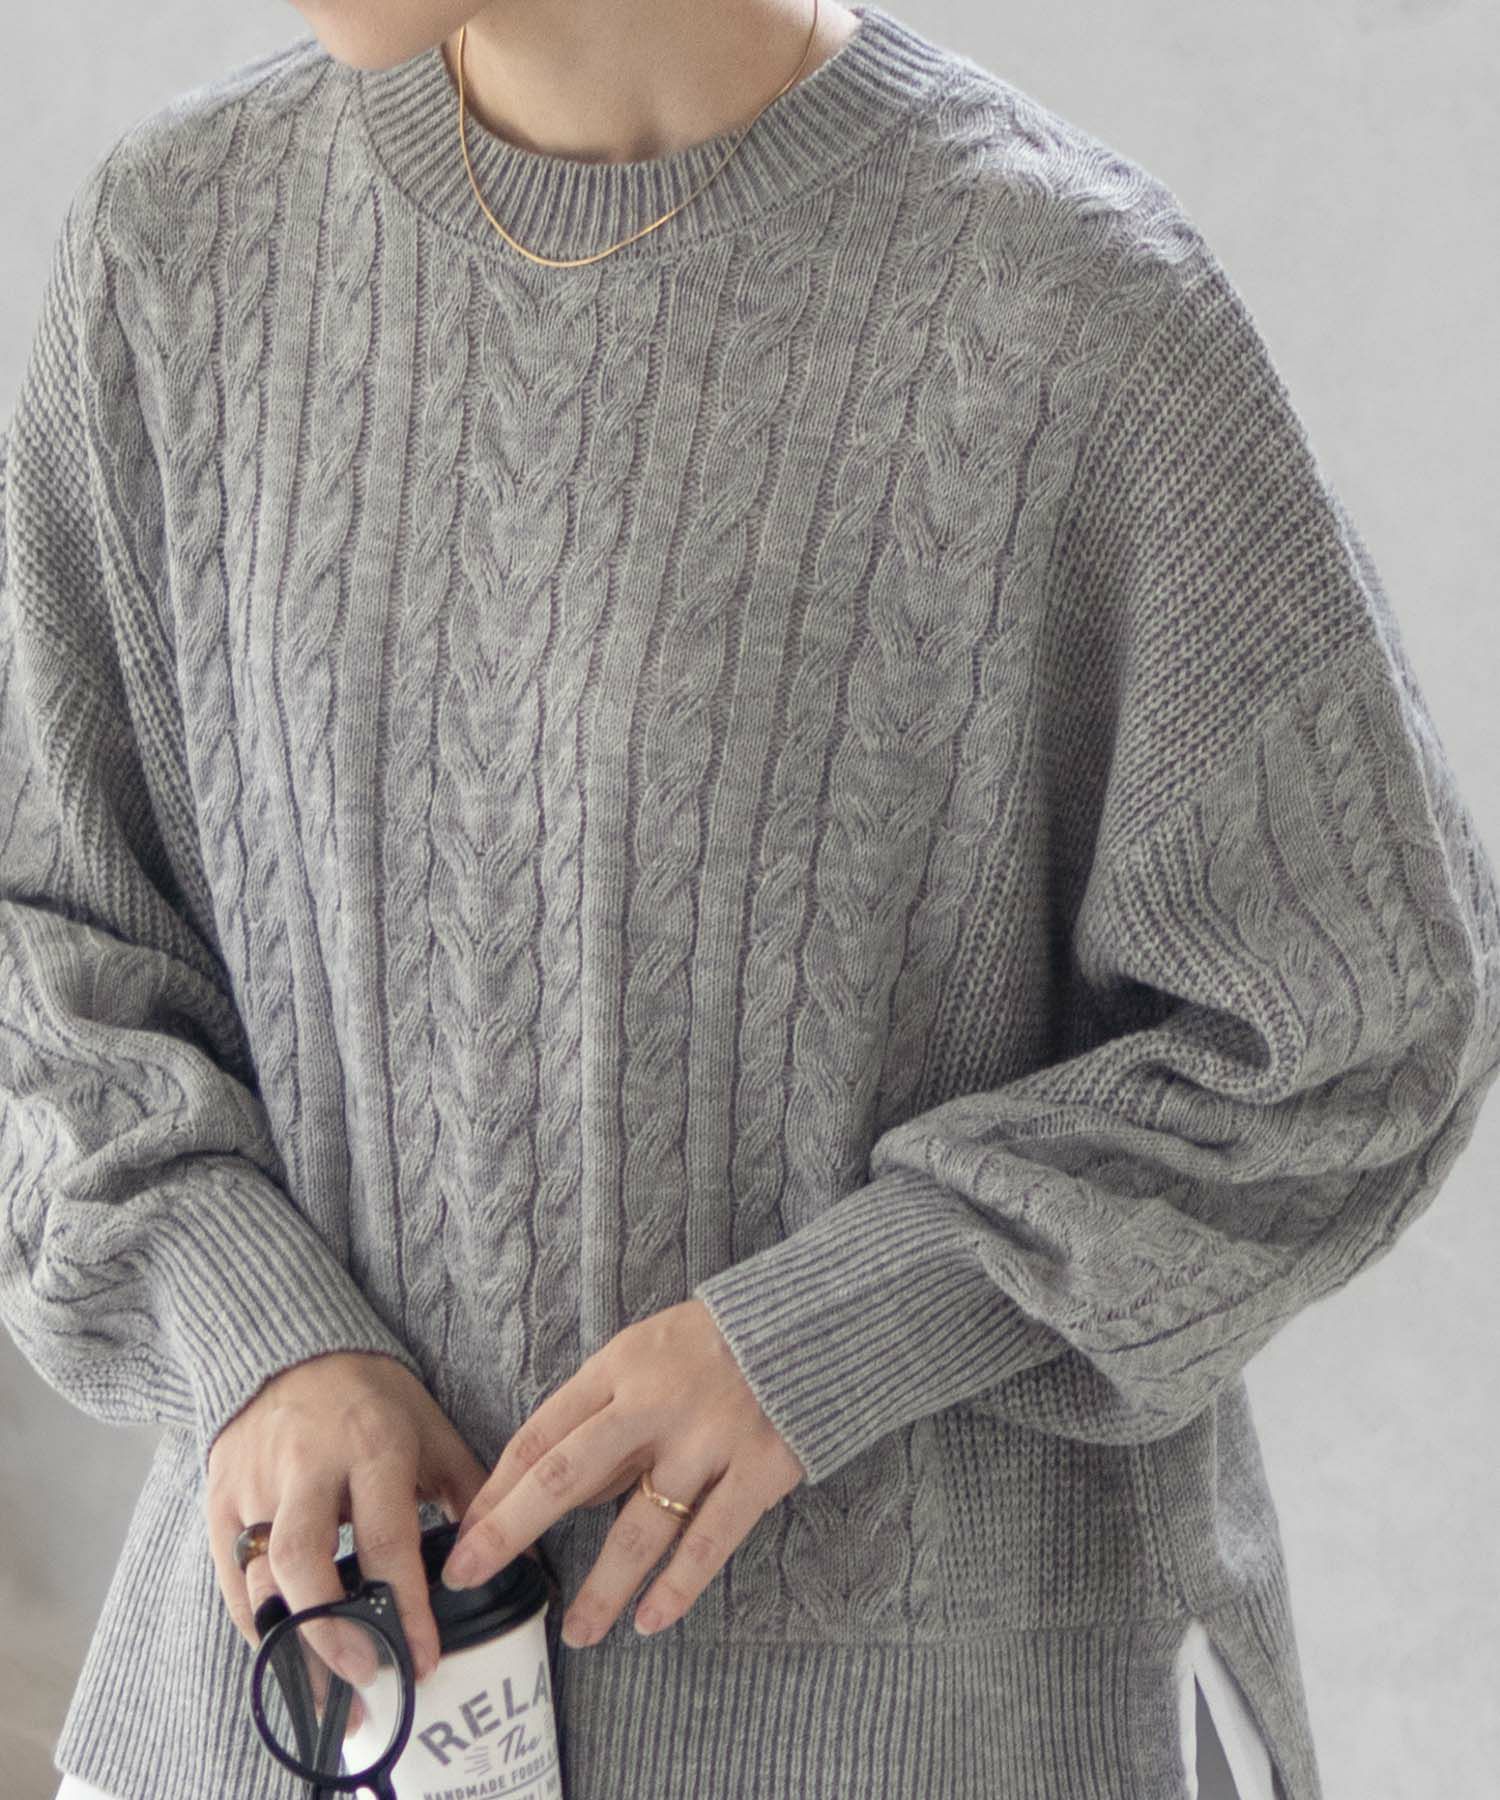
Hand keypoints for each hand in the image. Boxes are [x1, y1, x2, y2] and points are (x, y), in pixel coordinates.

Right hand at [204, 1349, 527, 1689]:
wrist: (294, 1350)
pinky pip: (232, 1576)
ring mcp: (256, 1482)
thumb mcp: (432, 1431)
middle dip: (334, 1632)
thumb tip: (525, 1556)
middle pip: (305, 1559)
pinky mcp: (221, 1498)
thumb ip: (473, 1493)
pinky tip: (287, 1663)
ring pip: (261, 1576)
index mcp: (372, 1444)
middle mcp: (308, 1464)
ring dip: (293, 1646)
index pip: (386, 1537)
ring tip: (327, 1704)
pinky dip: (258, 1625)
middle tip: (370, 1682)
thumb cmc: (375, 1398)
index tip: (424, 1661)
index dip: (404, 1607)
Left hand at [439, 1299, 804, 1645]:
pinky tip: (650, 1621)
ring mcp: (708, 1440)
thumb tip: (563, 1490)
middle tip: (468, 1576)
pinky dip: (678, 1586)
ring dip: (602, 1587)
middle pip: (569, 1474)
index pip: (544, 1432)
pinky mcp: (759, 1470)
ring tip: (575, 1633)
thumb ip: (606, 1414)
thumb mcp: (646, 1351)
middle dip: (512, 1529)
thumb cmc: (714, 1341)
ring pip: (640, 1526)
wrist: (813, 1321)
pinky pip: (709, 1541)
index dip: (499, 1488)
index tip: (466, 1534)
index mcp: (621, 1366)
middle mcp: (656, 1403)